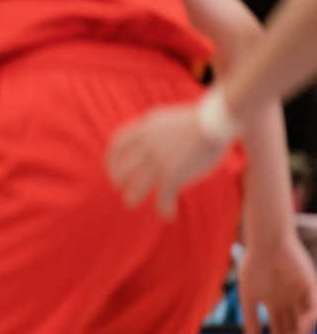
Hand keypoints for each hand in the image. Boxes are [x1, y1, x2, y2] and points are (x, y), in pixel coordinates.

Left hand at [106, 100, 230, 219]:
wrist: (220, 118)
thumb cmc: (199, 121)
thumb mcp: (167, 120)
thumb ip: (152, 130)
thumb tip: (144, 136)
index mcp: (145, 129)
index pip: (117, 146)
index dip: (112, 161)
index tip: (115, 170)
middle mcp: (147, 145)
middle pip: (122, 169)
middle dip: (119, 181)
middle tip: (124, 188)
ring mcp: (159, 160)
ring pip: (136, 187)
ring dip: (132, 198)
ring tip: (132, 203)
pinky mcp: (173, 173)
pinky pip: (163, 196)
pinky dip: (164, 208)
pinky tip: (168, 214)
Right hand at [237, 227, 316, 333]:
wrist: (265, 244)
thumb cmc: (254, 266)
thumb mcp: (248, 296)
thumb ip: (251, 318)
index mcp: (275, 303)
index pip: (279, 327)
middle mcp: (290, 301)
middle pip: (293, 327)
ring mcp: (301, 294)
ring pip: (305, 320)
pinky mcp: (310, 285)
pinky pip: (314, 305)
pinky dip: (310, 318)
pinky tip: (302, 328)